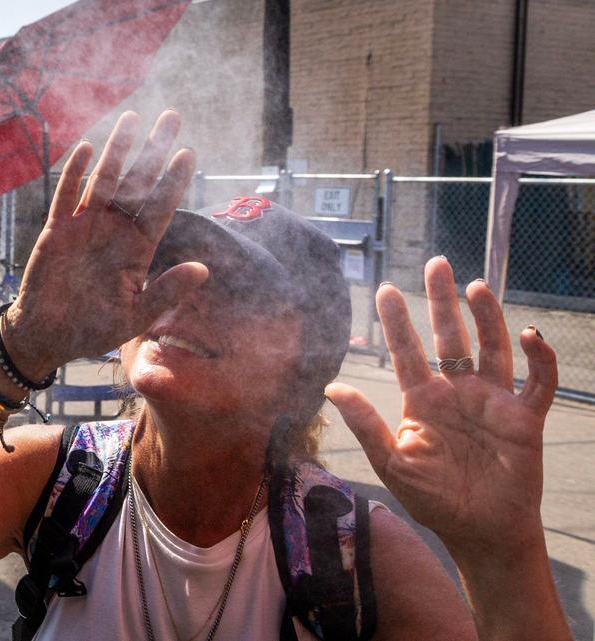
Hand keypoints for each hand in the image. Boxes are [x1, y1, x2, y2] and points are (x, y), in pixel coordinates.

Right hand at [3, 110, 205, 376]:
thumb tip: (202, 269)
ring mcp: (86, 227)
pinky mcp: (58, 230)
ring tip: (132, 119)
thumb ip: (166, 292)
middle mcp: (114, 231)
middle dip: (153, 151)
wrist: (47, 336)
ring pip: (105, 181)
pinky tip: (88, 149)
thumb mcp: (135, 317)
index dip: (173, 181)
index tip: (188, 153)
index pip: (160, 208)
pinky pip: (67, 196)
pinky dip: (75, 173)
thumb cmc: (93, 328)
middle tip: (171, 118)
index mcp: (137, 250)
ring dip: (118, 151)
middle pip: (137, 184)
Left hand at [325, 257, 557, 558]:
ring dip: (487, 317)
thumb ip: (365, 424)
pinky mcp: (524, 417)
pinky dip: (539, 359)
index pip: (408, 351)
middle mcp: (457, 392)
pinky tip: (530, 336)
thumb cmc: (433, 500)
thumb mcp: (392, 462)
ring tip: (475, 287)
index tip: (386, 289)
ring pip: (491, 348)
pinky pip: (537, 382)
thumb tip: (332, 388)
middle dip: (442, 301)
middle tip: (436, 264)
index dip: (398, 321)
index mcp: (423, 401)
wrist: (480, 531)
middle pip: (450, 337)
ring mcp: (492, 401)